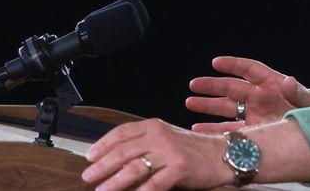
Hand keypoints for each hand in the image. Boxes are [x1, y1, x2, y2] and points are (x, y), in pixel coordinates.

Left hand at [82, 118, 226, 190]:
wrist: (221, 154)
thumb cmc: (192, 149)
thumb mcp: (166, 139)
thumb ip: (144, 145)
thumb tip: (115, 160)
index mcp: (154, 126)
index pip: (121, 132)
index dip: (102, 145)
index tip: (90, 156)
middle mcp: (159, 136)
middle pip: (123, 151)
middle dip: (102, 165)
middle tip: (88, 176)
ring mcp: (169, 151)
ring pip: (135, 167)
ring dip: (115, 181)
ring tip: (102, 189)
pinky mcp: (179, 167)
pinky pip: (154, 183)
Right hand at [186, 56, 309, 133]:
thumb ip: (299, 93)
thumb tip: (288, 81)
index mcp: (273, 84)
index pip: (250, 69)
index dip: (233, 65)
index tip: (216, 62)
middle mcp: (259, 97)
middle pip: (232, 87)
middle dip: (212, 85)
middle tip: (194, 84)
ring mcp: (253, 114)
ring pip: (225, 108)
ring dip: (207, 105)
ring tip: (189, 103)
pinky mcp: (251, 131)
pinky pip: (229, 129)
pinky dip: (213, 129)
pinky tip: (198, 128)